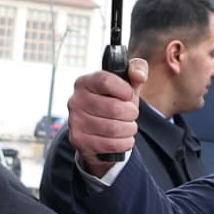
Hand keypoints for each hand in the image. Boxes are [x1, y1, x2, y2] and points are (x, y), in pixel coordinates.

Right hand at [65, 58, 146, 177]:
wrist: (97, 131)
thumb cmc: (113, 103)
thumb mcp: (126, 84)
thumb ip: (137, 70)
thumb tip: (138, 75)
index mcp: (85, 82)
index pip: (106, 81)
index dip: (125, 90)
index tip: (129, 95)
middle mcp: (75, 101)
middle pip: (113, 107)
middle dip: (131, 113)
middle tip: (132, 114)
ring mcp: (74, 122)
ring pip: (113, 128)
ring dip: (129, 129)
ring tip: (129, 127)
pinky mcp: (78, 140)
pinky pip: (108, 144)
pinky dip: (123, 143)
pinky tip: (124, 139)